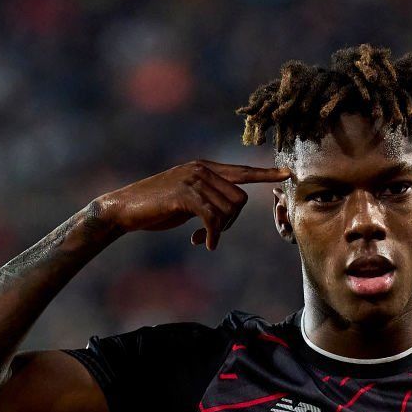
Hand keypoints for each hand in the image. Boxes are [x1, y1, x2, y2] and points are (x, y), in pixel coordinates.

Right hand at [91, 160, 289, 250]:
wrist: (124, 210)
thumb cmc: (155, 208)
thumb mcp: (186, 202)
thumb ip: (207, 201)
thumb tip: (227, 214)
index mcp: (203, 168)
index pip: (242, 171)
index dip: (266, 174)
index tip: (287, 173)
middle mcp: (201, 169)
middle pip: (240, 199)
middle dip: (232, 222)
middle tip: (213, 234)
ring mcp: (193, 179)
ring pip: (229, 210)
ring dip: (220, 231)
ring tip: (204, 238)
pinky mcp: (184, 194)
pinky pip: (213, 218)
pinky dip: (212, 235)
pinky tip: (203, 243)